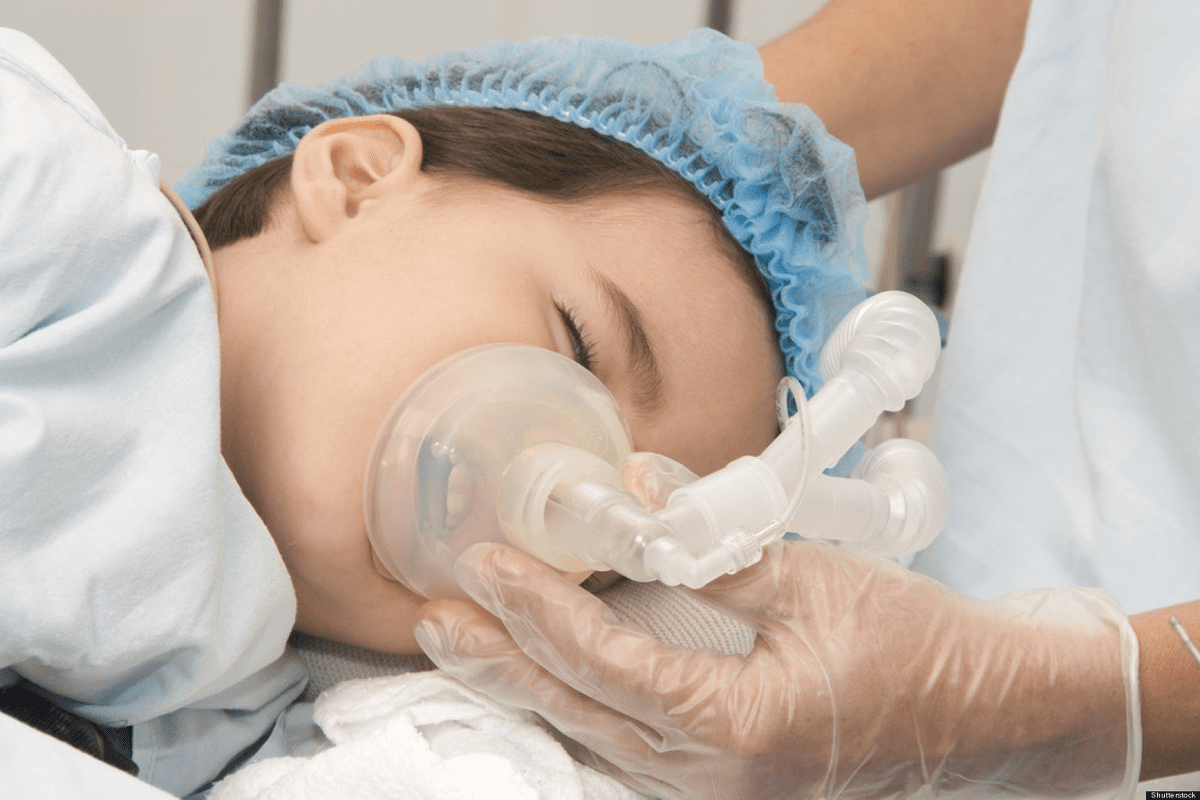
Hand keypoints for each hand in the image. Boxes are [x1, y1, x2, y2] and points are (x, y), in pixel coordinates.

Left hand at [415, 541, 1137, 798]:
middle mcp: (715, 778)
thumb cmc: (921, 647)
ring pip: (598, 734)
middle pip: (581, 712)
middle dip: (503, 660)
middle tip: (436, 617)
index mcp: (738, 730)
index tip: (488, 562)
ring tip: (469, 640)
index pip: (605, 664)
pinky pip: (632, 742)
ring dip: (532, 681)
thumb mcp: (812, 582)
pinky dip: (583, 699)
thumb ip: (710, 544)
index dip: (539, 609)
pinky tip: (549, 672)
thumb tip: (633, 486)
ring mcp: (720, 789)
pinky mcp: (729, 778)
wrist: (997, 715)